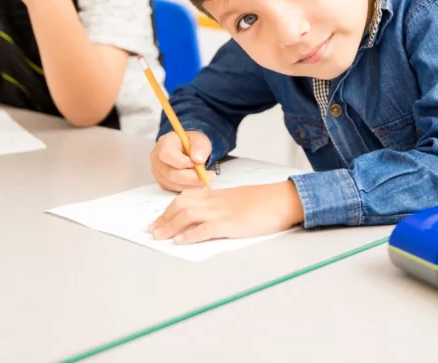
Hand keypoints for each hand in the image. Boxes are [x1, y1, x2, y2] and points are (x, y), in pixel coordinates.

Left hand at [149, 181, 303, 243]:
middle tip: (152, 231)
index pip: (186, 198)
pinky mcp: (232, 224)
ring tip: (160, 237)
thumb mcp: (240, 200)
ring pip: (189, 214)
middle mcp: (217, 201)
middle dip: (164, 218)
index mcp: (218, 195)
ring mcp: (224, 212)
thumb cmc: (266, 202)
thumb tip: (209, 219)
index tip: (159, 220)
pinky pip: (206, 228)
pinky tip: (181, 242)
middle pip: (182, 205)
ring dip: (171, 226)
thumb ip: (224, 206)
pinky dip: (190, 235)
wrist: (284, 199)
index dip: (169, 209)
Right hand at [151, 130, 212, 191]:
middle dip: (191, 177)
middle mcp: (157, 159)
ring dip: (191, 184)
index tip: (195, 163)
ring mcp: (158, 172)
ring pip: (174, 184)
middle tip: (207, 176)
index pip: (166, 154)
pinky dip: (188, 187)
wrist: (188, 149)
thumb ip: (199, 146)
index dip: (181, 162)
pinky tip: (197, 181)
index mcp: (164, 143)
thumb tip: (198, 159)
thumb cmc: (192, 144)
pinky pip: (174, 189)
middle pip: (171, 173)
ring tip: (205, 178)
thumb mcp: (199, 140)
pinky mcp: (163, 182)